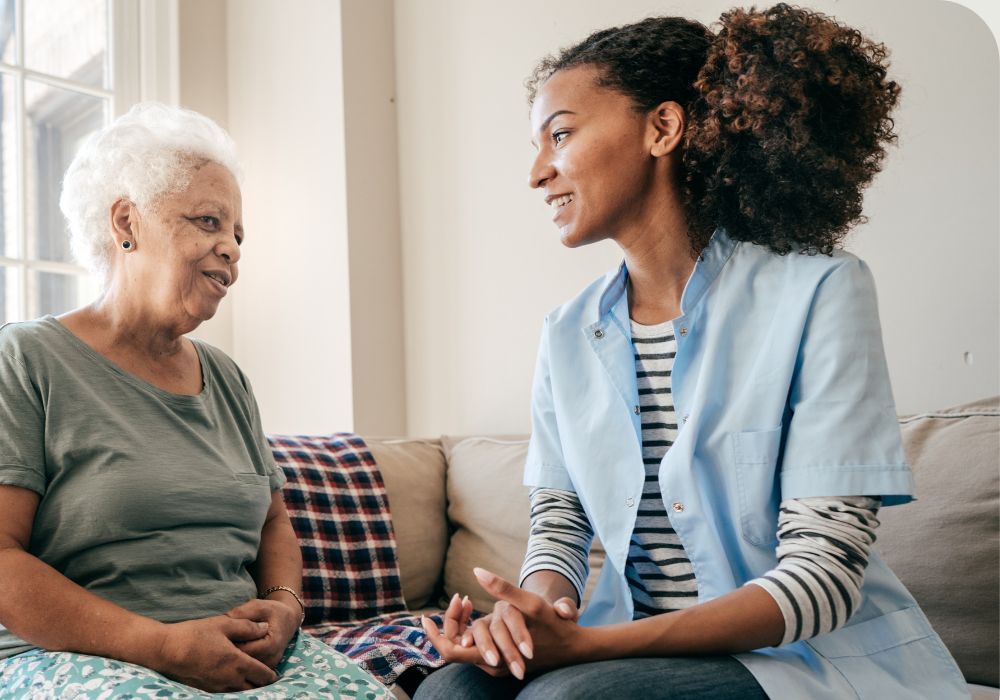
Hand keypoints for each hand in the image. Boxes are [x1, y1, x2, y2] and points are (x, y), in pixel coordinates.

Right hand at [153, 615, 277, 691]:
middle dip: (260, 683)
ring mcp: (216, 686)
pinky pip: (225, 692)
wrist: (167, 650)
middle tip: (263, 676)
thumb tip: (266, 627)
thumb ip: (248, 627)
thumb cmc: (196, 634)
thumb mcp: (225, 624)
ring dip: (246, 686)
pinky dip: (232, 688)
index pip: (263, 675)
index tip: (274, 674)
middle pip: (253, 688)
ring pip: (239, 692)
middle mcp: (229, 679)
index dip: (271, 675)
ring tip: (248, 678)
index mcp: (238, 663)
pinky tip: (230, 679)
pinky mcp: (205, 689)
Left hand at [226, 598, 300, 668]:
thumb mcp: (257, 606)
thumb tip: (222, 621)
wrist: (287, 620)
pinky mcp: (265, 668)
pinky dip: (240, 660)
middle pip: (242, 661)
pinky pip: (248, 668)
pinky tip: (234, 649)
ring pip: (244, 667)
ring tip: (226, 644)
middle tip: (218, 641)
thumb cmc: (271, 611)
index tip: (219, 635)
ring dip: (233, 658)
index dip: (228, 644)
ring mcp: (269, 666)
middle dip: (228, 652)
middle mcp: (272, 658)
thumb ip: (241, 613)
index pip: (243, 650)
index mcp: (271, 644)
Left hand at [423, 569, 579, 679]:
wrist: (574, 647)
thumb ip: (502, 588)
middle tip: (456, 599)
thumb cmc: (553, 625)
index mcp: (491, 656)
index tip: (424, 616)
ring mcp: (495, 665)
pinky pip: (477, 647)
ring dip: (462, 624)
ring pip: (466, 647)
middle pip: (453, 649)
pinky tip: (477, 610)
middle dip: (450, 622)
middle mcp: (490, 666)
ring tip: (465, 600)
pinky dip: (472, 630)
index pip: (449, 652)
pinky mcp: (501, 661)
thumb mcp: (529, 603)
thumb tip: (477, 570)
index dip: (434, 635)